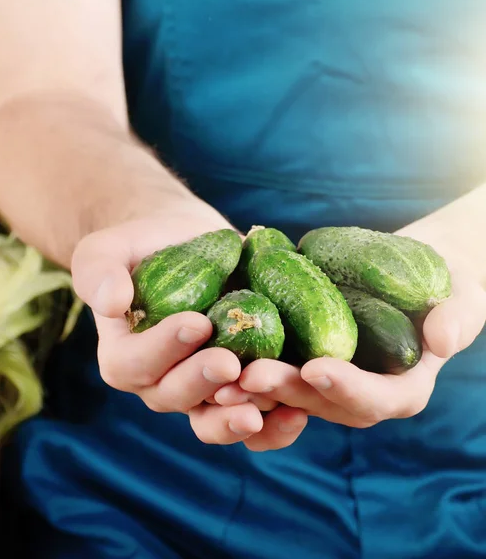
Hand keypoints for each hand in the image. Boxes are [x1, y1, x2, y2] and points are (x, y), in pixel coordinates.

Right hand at [71, 201, 306, 445]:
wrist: (184, 244)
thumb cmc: (141, 246)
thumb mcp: (108, 249)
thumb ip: (98, 271)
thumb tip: (110, 301)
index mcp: (124, 356)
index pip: (135, 364)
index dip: (163, 349)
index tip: (195, 323)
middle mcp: (159, 382)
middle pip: (175, 396)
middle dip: (203, 382)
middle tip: (230, 364)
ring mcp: (200, 389)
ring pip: (213, 419)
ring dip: (237, 418)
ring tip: (265, 404)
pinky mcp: (236, 386)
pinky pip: (251, 418)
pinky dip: (273, 426)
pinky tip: (296, 413)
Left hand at [215, 263, 485, 451]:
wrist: (411, 274)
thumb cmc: (443, 284)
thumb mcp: (461, 294)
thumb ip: (456, 316)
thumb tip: (442, 339)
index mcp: (398, 389)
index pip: (376, 399)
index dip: (348, 388)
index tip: (318, 368)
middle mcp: (354, 394)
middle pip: (320, 401)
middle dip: (286, 389)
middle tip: (251, 375)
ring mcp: (321, 380)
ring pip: (285, 393)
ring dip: (253, 388)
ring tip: (220, 374)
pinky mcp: (296, 360)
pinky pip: (268, 370)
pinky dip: (242, 367)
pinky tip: (214, 352)